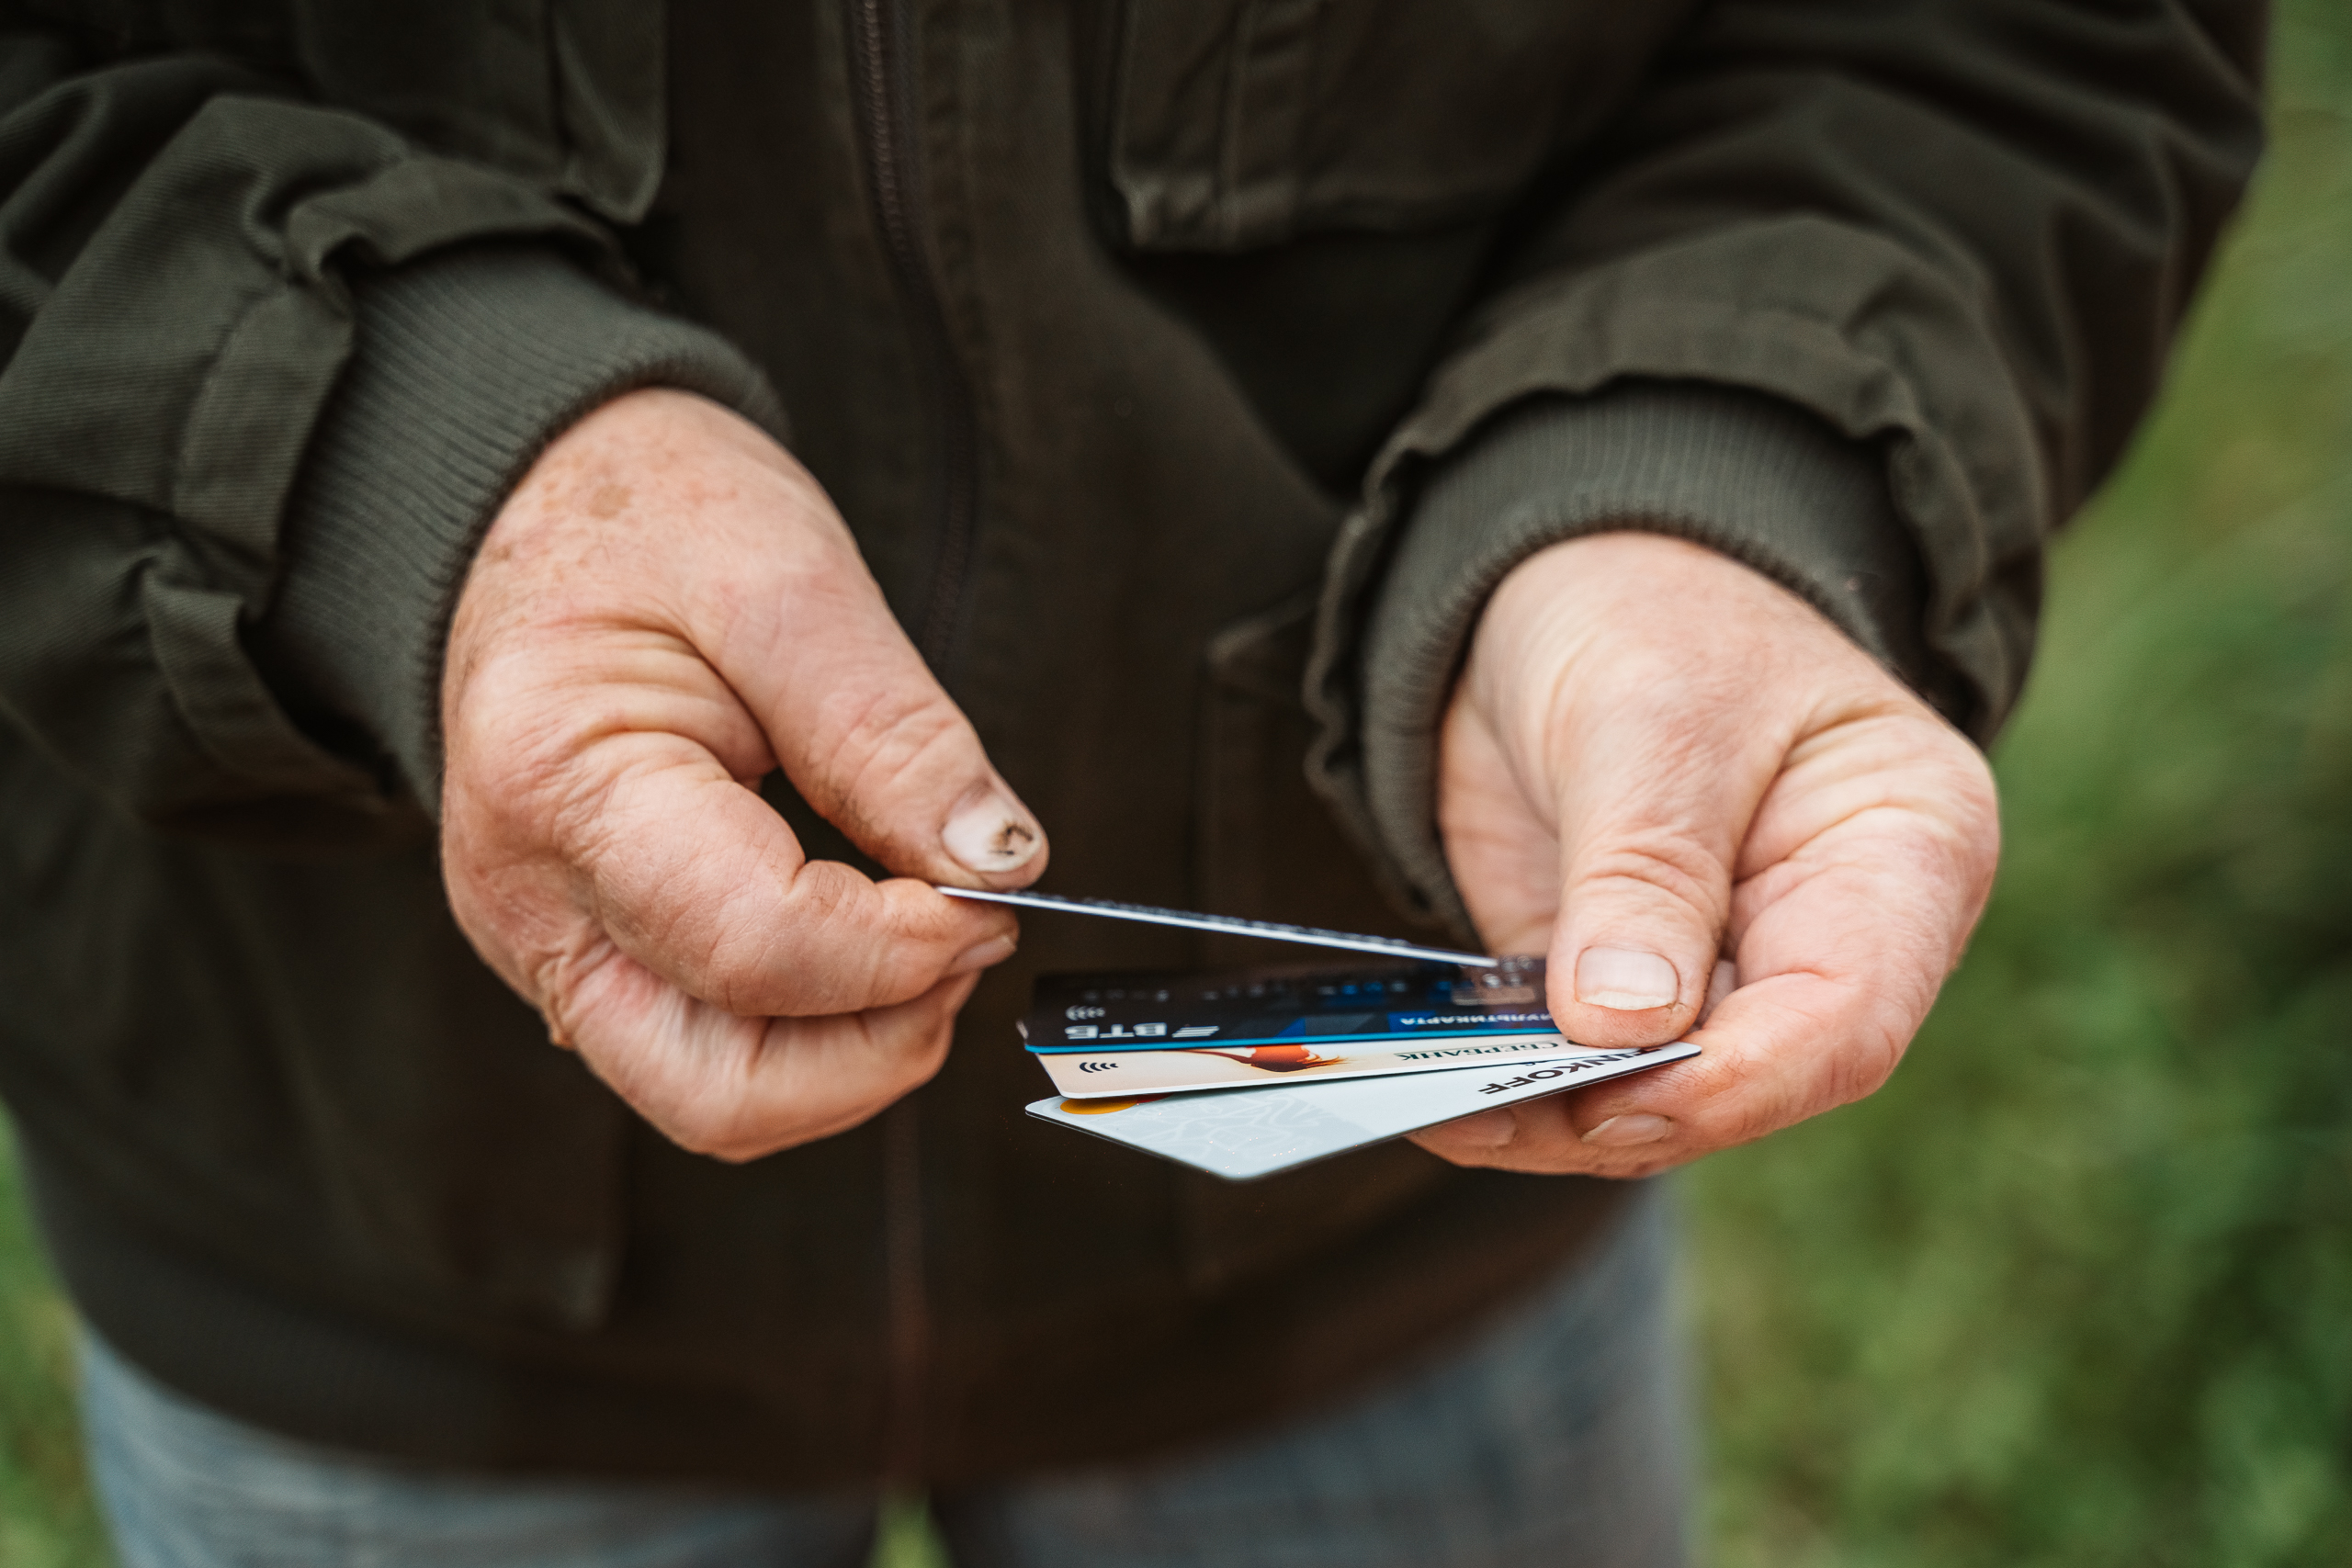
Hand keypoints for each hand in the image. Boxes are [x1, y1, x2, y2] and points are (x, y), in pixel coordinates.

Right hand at [439, 389, 1045, 1160]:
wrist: (539, 501)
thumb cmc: (646, 516)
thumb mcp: (788, 579)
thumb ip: (893, 733)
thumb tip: (999, 866)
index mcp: (560, 789)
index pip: (757, 950)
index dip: (905, 947)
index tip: (995, 891)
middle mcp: (532, 905)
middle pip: (722, 1091)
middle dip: (880, 1044)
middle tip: (969, 933)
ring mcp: (552, 948)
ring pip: (718, 1099)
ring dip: (856, 1051)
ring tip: (929, 933)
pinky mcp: (592, 959)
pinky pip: (712, 1054)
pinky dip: (818, 1029)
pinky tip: (874, 937)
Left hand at [1410, 532, 1996, 1176]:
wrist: (1566, 587)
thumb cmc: (1655, 613)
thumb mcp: (1656, 713)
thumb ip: (1645, 869)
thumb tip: (1623, 1025)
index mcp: (1902, 857)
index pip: (1846, 1018)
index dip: (1734, 1080)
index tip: (1615, 1095)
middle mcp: (1831, 940)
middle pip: (1749, 1080)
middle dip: (1619, 1110)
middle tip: (1484, 1109)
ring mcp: (1726, 975)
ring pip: (1656, 1096)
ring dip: (1546, 1115)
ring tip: (1433, 1105)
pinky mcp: (1625, 992)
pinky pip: (1577, 1066)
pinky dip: (1510, 1083)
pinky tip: (1429, 1085)